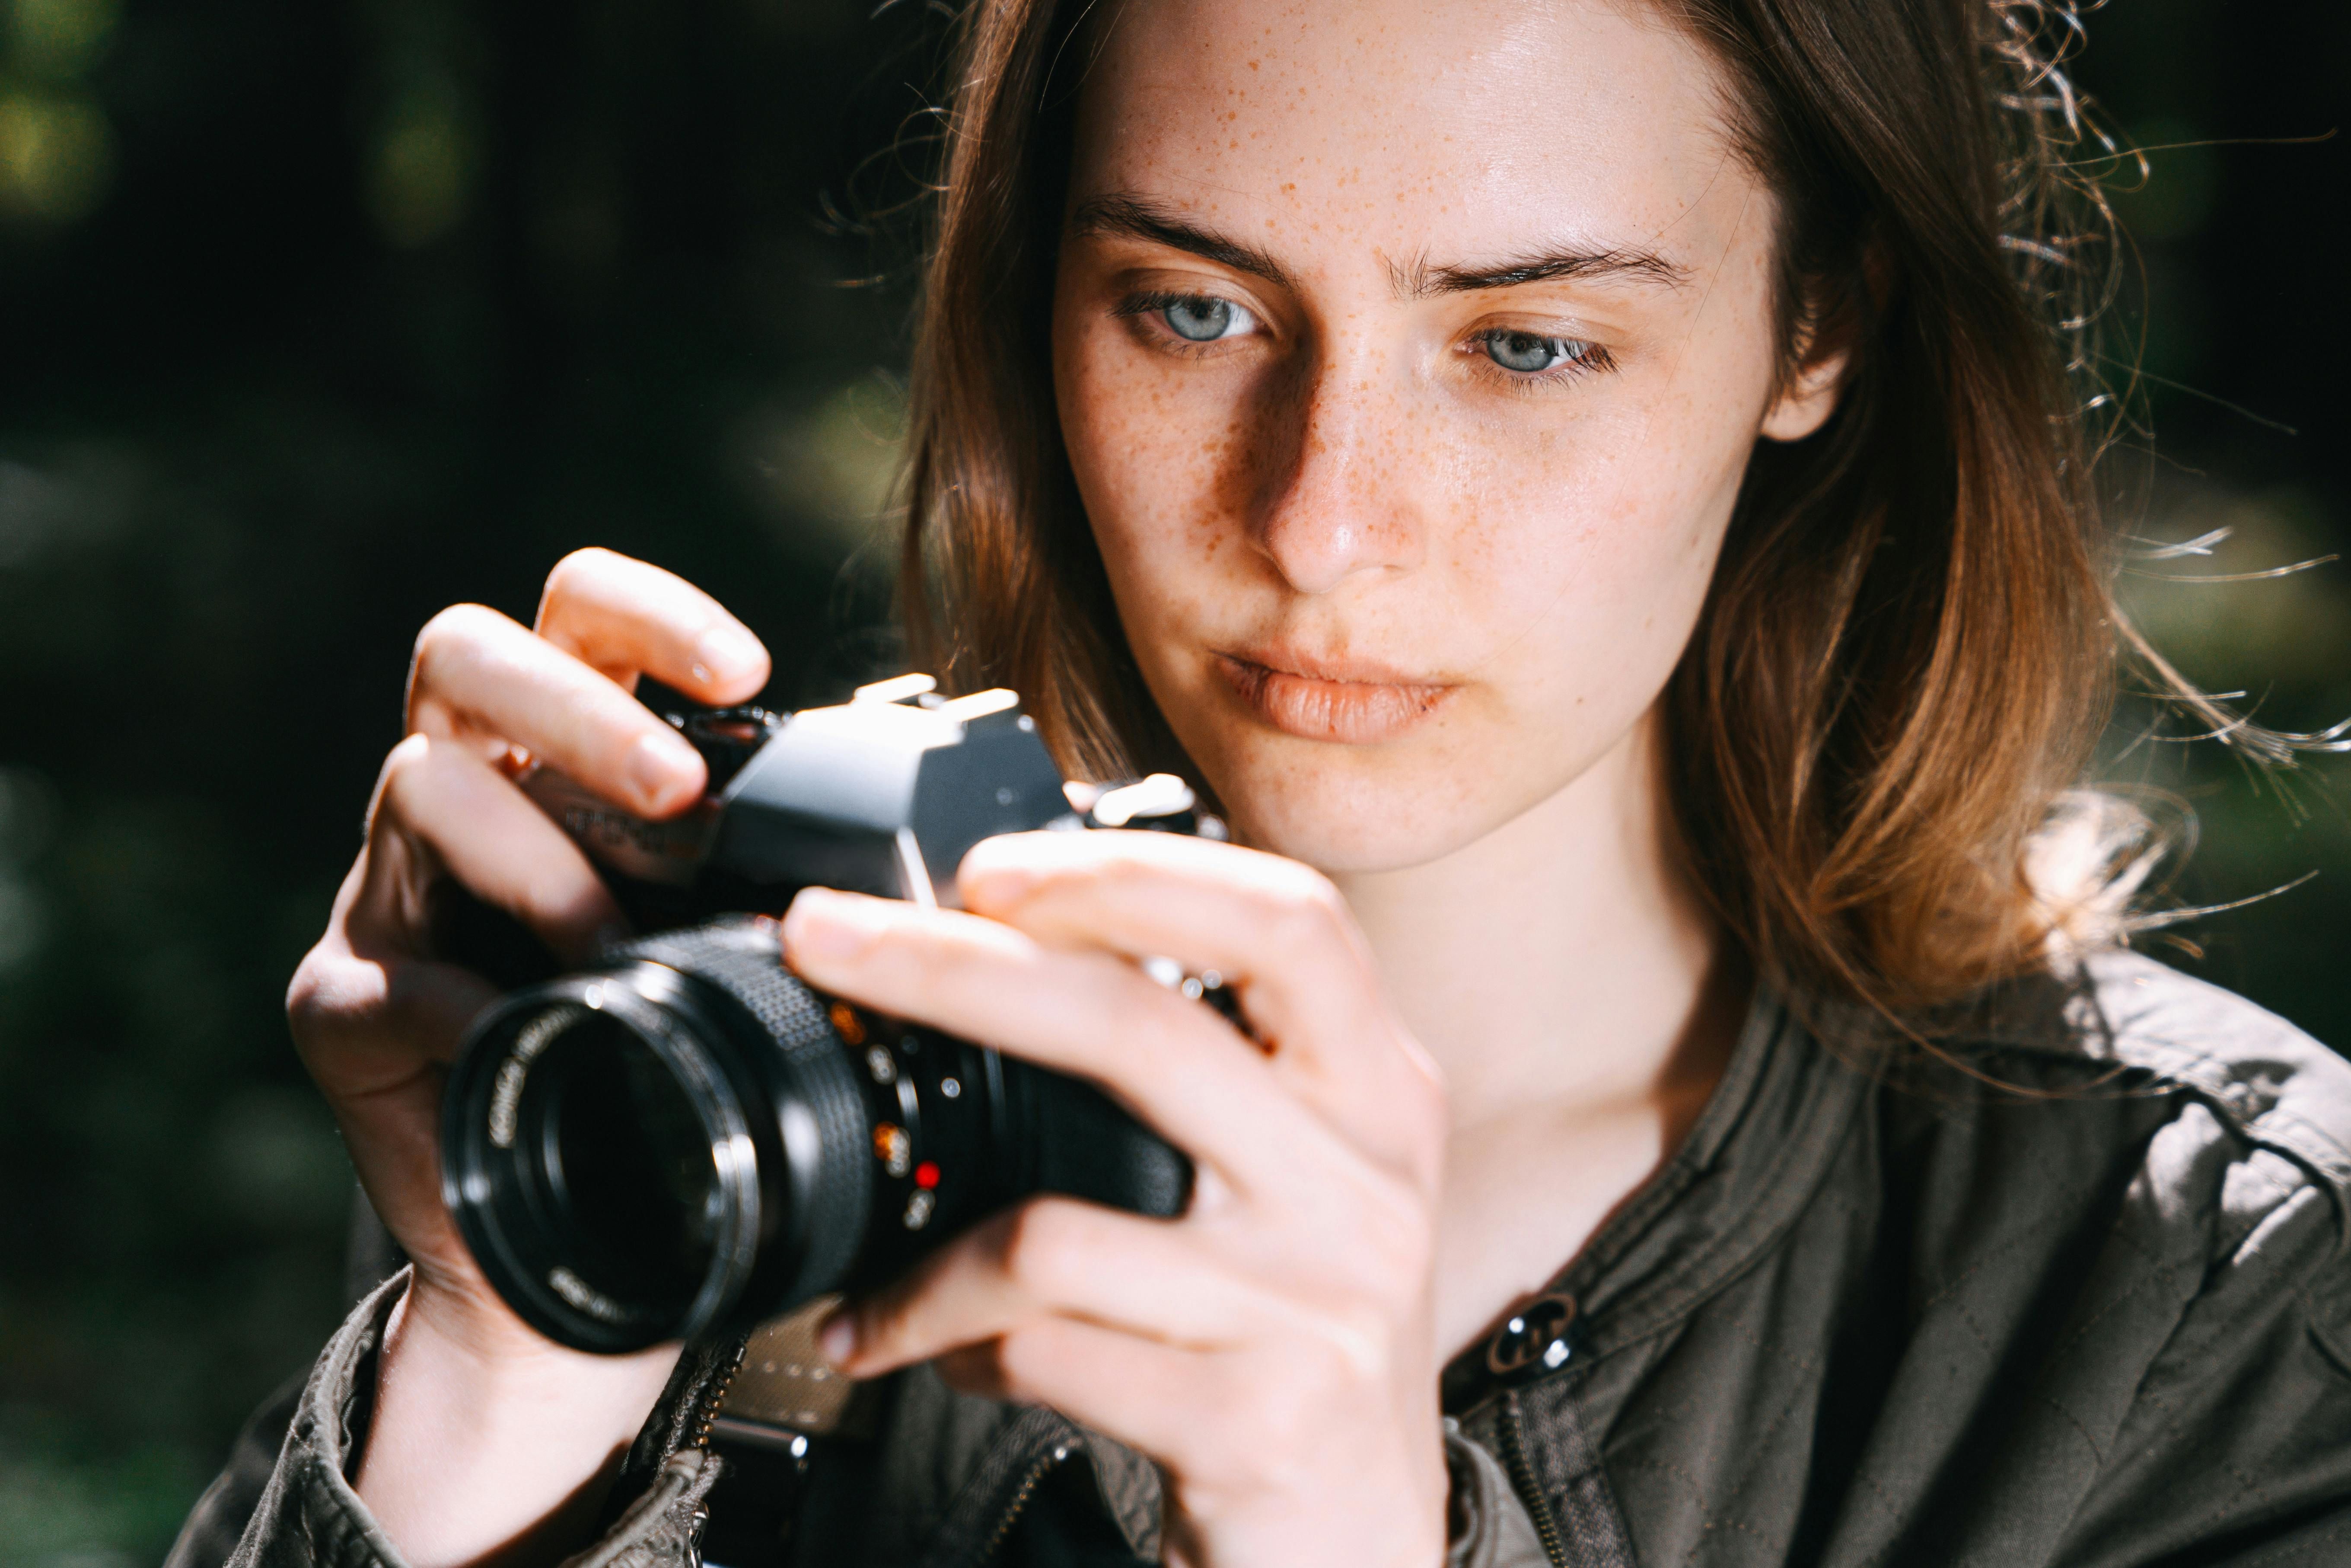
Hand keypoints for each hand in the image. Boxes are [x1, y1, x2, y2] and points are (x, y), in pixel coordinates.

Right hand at [286, 548, 769, 1565]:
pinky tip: (526, 1033)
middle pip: (465, 653)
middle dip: (579, 707)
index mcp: (563, 756)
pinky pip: (386, 972)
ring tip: (610, 940)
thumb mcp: (736, 945)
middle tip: (676, 789)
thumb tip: (924, 852)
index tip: (747, 670)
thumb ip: (777, 876)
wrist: (575, 1237)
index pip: (581, 616)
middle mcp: (467, 791)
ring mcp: (394, 886)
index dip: (651, 613)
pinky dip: (466, 1001)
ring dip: (537, 857)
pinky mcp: (344, 998)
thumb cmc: (670, 1056)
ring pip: (422, 784)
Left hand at [784, 829, 1451, 1567]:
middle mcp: (1366, 1178)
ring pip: (1059, 1219)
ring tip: (863, 1280)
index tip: (992, 867)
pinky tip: (931, 1356)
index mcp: (1377, 1090)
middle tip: (834, 941)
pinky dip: (952, 1346)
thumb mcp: (1298, 1184)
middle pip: (1142, 1028)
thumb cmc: (1299, 1342)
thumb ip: (1212, 1074)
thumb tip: (1006, 962)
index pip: (1283, 919)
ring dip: (922, 1250)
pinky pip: (1043, 1347)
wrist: (1360, 1547)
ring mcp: (1319, 1298)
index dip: (1134, 872)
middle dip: (956, 968)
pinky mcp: (1257, 1414)